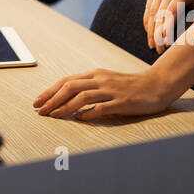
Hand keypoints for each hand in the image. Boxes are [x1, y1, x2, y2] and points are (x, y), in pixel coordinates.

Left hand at [32, 68, 172, 119]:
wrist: (156, 84)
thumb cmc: (130, 85)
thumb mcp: (106, 81)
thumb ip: (89, 87)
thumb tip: (68, 99)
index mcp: (95, 74)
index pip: (66, 80)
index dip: (49, 91)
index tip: (37, 102)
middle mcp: (100, 80)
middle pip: (70, 86)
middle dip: (51, 98)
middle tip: (40, 110)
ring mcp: (111, 90)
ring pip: (82, 96)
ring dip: (65, 106)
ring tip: (54, 115)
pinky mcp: (121, 102)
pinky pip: (101, 107)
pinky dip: (88, 113)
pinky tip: (78, 119)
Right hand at [144, 0, 193, 53]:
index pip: (172, 12)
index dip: (167, 27)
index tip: (165, 43)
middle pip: (160, 14)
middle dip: (158, 34)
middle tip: (159, 50)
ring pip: (152, 13)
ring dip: (151, 31)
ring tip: (153, 46)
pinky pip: (148, 9)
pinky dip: (148, 24)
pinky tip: (150, 35)